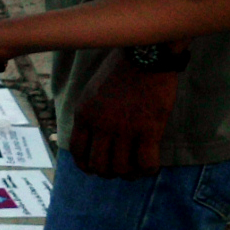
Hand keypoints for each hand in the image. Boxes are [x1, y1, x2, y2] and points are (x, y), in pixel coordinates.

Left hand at [67, 51, 178, 178]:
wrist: (146, 55)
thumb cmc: (121, 71)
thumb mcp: (92, 92)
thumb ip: (90, 116)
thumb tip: (91, 140)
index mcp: (84, 114)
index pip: (78, 152)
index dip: (86, 166)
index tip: (95, 168)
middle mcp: (101, 125)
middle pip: (99, 166)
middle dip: (108, 173)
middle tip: (119, 170)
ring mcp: (124, 128)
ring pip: (121, 168)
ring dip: (129, 174)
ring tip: (136, 169)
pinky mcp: (149, 129)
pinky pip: (145, 163)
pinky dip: (148, 170)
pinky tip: (151, 166)